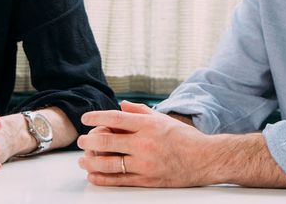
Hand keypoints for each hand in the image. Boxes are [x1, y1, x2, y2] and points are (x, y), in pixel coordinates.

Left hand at [76, 100, 220, 186]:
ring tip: (82, 159)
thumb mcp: (162, 118)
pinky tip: (93, 175)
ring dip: (91, 161)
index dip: (96, 117)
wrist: (204, 159)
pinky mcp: (147, 180)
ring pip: (110, 163)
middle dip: (89, 141)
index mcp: (147, 125)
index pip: (115, 119)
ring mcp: (145, 163)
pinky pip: (120, 180)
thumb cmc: (184, 138)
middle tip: (80, 141)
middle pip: (107, 141)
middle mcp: (144, 143)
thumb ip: (139, 111)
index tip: (85, 119)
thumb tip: (121, 105)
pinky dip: (103, 178)